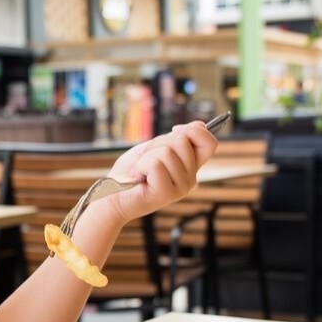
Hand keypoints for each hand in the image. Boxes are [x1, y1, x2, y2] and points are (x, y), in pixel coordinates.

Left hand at [97, 120, 217, 224]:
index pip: (209, 143)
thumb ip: (177, 139)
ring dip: (146, 157)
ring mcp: (181, 188)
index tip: (173, 132)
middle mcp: (191, 179)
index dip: (192, 131)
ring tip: (140, 172)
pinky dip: (140, 166)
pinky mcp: (167, 194)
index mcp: (191, 167)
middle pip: (182, 141)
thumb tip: (200, 125)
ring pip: (167, 152)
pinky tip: (137, 178)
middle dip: (157, 144)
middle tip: (145, 160)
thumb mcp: (155, 148)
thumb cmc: (132, 171)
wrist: (112, 195)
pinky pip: (155, 164)